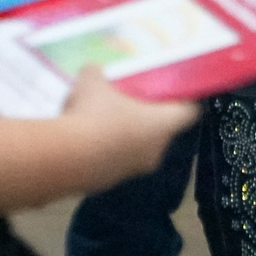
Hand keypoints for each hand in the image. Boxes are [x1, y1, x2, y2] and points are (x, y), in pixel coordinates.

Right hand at [62, 66, 200, 182]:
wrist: (64, 159)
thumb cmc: (92, 114)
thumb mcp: (93, 79)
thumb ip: (99, 73)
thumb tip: (95, 72)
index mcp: (162, 124)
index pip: (190, 113)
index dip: (185, 101)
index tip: (174, 92)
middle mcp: (156, 151)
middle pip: (161, 131)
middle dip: (148, 118)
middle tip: (130, 102)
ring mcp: (133, 170)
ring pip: (137, 148)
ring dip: (125, 136)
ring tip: (101, 121)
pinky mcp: (110, 183)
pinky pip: (115, 162)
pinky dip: (106, 152)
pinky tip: (84, 140)